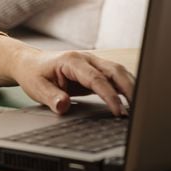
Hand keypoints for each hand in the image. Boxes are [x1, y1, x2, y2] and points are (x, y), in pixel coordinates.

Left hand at [12, 49, 134, 116]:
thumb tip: (64, 106)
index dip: (110, 96)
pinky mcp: (96, 71)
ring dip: (132, 87)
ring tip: (140, 108)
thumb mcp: (36, 87)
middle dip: (130, 89)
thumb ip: (51, 97)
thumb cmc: (34, 74)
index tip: (119, 112)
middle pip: (115, 71)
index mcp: (72, 61)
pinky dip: (126, 87)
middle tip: (139, 111)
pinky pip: (116, 77)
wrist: (30, 63)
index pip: (96, 79)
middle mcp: (86, 59)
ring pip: (119, 72)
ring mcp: (93, 63)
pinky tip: (133, 101)